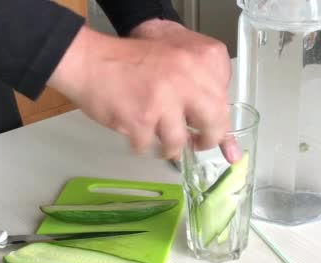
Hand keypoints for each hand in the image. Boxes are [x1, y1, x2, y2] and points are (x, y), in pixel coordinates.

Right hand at [47, 24, 238, 161]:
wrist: (91, 60)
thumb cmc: (133, 60)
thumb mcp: (178, 61)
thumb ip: (205, 92)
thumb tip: (229, 143)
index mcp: (202, 58)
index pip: (226, 102)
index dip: (221, 124)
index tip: (222, 142)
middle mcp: (189, 77)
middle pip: (213, 125)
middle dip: (206, 141)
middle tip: (196, 142)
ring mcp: (165, 99)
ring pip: (179, 142)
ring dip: (169, 147)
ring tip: (157, 135)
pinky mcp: (142, 119)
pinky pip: (149, 146)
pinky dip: (141, 144)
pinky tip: (134, 128)